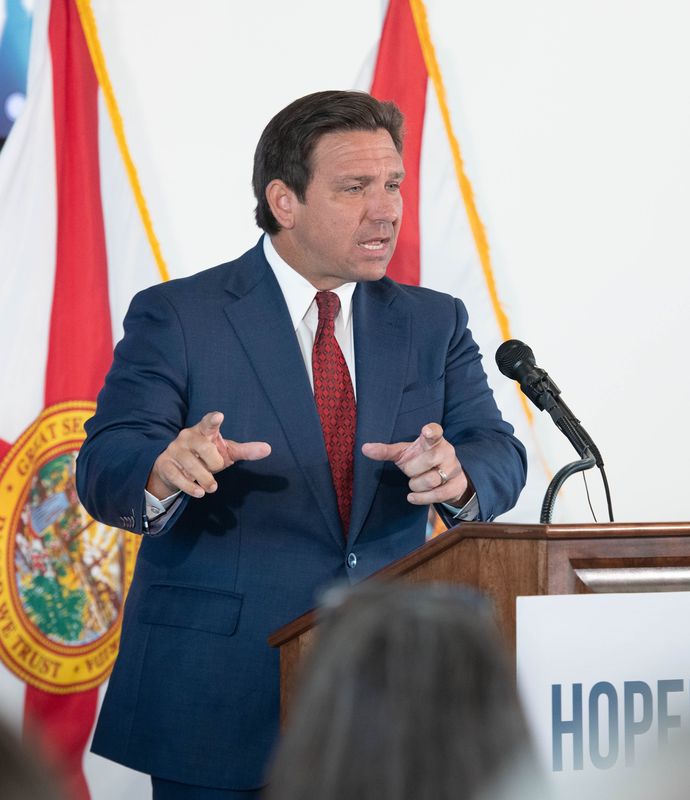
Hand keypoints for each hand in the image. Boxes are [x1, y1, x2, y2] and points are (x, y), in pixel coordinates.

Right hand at [146, 411, 270, 498]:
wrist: (174, 469)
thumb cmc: (205, 456)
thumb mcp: (226, 452)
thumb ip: (245, 451)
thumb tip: (268, 449)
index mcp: (204, 430)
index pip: (208, 422)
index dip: (213, 420)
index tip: (219, 416)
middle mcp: (187, 436)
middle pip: (205, 449)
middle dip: (214, 463)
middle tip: (215, 468)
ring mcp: (175, 450)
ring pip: (192, 466)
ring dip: (205, 479)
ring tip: (211, 486)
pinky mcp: (165, 464)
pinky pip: (179, 477)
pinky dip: (191, 487)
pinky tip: (199, 492)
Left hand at [362, 423, 470, 505]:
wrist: (444, 477)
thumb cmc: (420, 460)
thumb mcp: (403, 454)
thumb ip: (386, 451)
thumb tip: (364, 448)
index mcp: (433, 440)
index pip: (435, 431)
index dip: (431, 431)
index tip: (426, 431)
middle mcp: (446, 451)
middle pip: (428, 460)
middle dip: (412, 470)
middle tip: (410, 471)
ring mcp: (454, 468)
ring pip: (432, 479)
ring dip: (416, 485)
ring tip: (415, 482)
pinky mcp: (457, 484)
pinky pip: (438, 494)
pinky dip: (422, 498)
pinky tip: (412, 497)